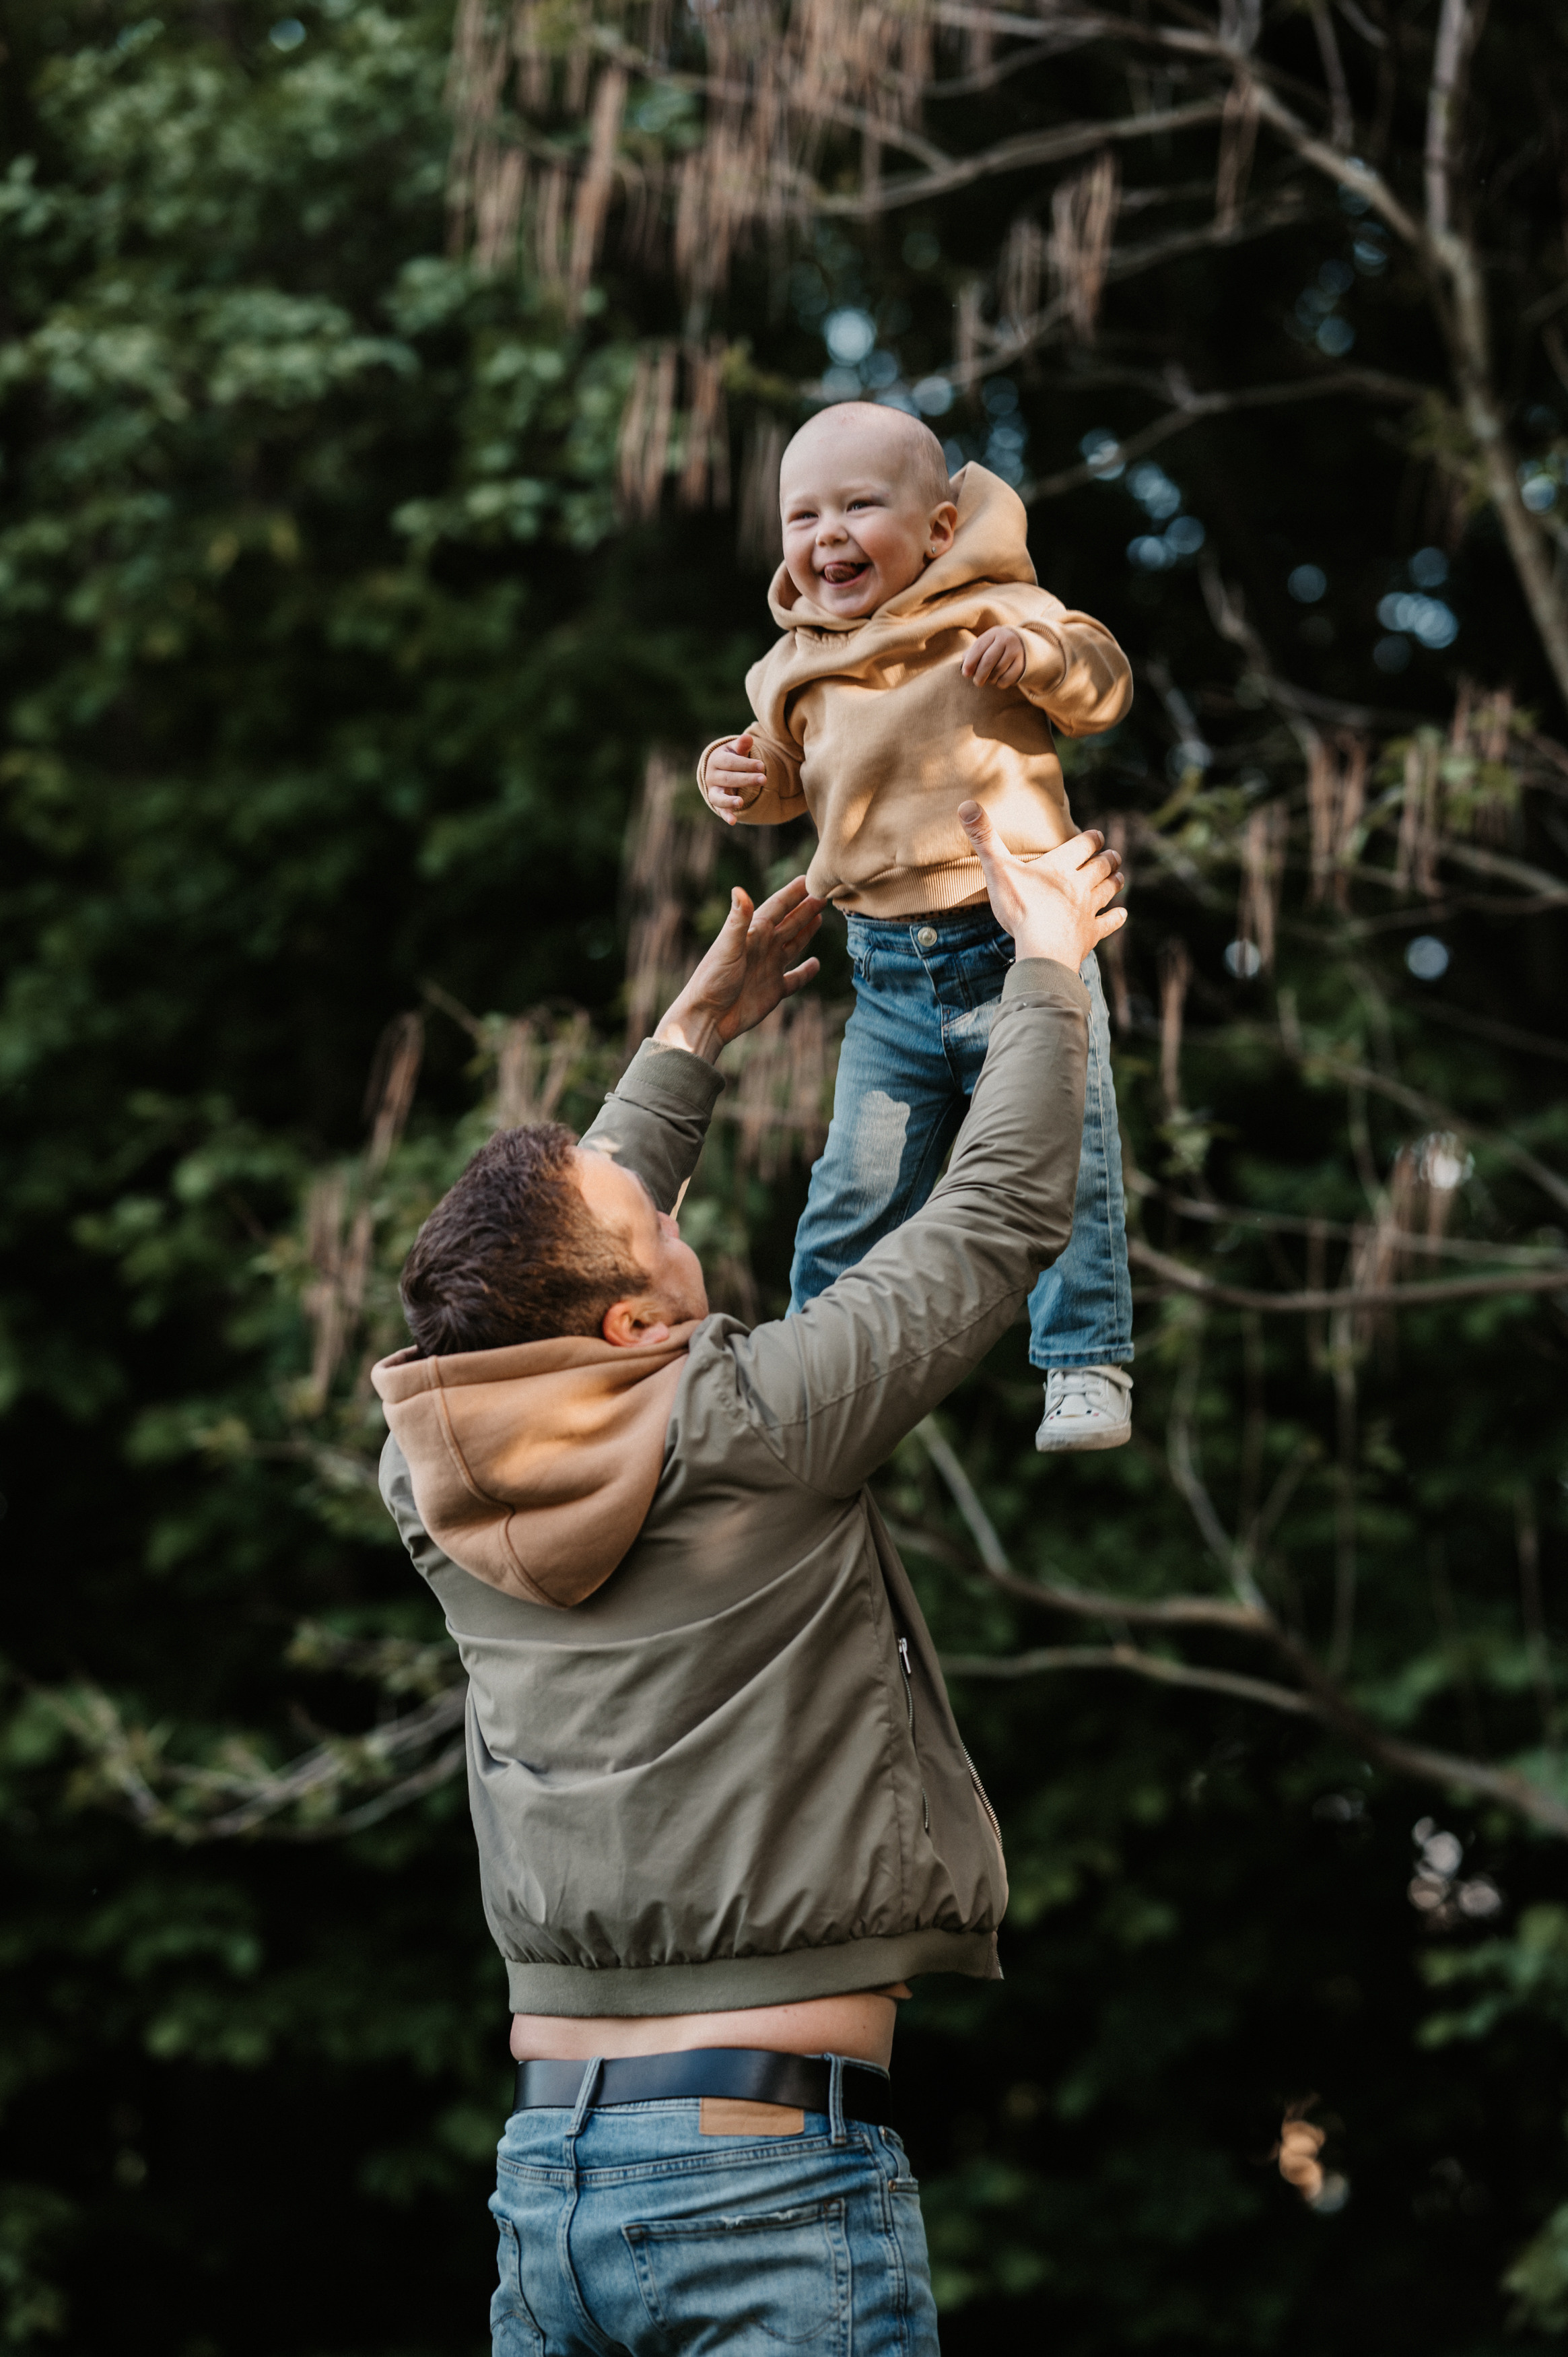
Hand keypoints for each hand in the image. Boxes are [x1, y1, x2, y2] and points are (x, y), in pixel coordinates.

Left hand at [655, 877, 825, 1061]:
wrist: (707, 1017)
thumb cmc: (712, 981)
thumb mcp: (727, 947)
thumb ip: (737, 921)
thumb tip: (739, 889)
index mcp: (753, 933)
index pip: (777, 907)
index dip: (793, 893)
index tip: (809, 878)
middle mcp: (763, 948)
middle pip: (790, 922)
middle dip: (806, 908)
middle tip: (824, 892)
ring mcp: (769, 968)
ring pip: (794, 944)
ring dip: (806, 931)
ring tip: (820, 916)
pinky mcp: (774, 991)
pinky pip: (795, 978)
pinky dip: (806, 972)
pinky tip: (815, 964)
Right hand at [705, 733, 767, 826]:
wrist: (718, 769)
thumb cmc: (731, 757)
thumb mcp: (735, 749)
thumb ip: (741, 745)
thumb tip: (747, 737)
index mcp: (716, 759)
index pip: (730, 762)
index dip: (746, 764)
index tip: (762, 766)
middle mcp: (711, 776)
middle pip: (728, 778)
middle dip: (746, 779)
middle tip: (764, 779)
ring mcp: (712, 790)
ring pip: (719, 796)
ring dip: (730, 800)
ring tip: (742, 801)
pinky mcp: (716, 802)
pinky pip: (720, 810)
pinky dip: (726, 815)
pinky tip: (733, 821)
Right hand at [958, 800, 1124, 972]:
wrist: (1043, 948)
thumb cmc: (1021, 907)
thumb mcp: (998, 869)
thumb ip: (984, 838)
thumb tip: (966, 805)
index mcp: (1061, 866)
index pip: (1084, 845)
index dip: (1091, 839)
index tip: (1096, 836)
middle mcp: (1080, 884)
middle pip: (1101, 866)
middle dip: (1108, 859)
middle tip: (1113, 855)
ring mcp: (1088, 910)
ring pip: (1108, 890)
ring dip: (1115, 882)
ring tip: (1120, 876)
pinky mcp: (1090, 934)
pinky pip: (1108, 923)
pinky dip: (1116, 917)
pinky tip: (1122, 914)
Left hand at [961, 626, 1026, 690]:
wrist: (1023, 646)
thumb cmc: (997, 648)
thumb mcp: (986, 645)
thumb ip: (973, 654)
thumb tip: (965, 669)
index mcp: (994, 633)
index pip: (979, 647)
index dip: (970, 662)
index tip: (965, 673)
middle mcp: (1007, 639)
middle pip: (988, 661)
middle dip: (979, 675)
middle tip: (977, 682)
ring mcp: (1016, 651)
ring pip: (997, 671)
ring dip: (990, 679)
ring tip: (990, 678)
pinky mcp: (1022, 664)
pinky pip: (1007, 679)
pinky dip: (1000, 683)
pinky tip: (999, 679)